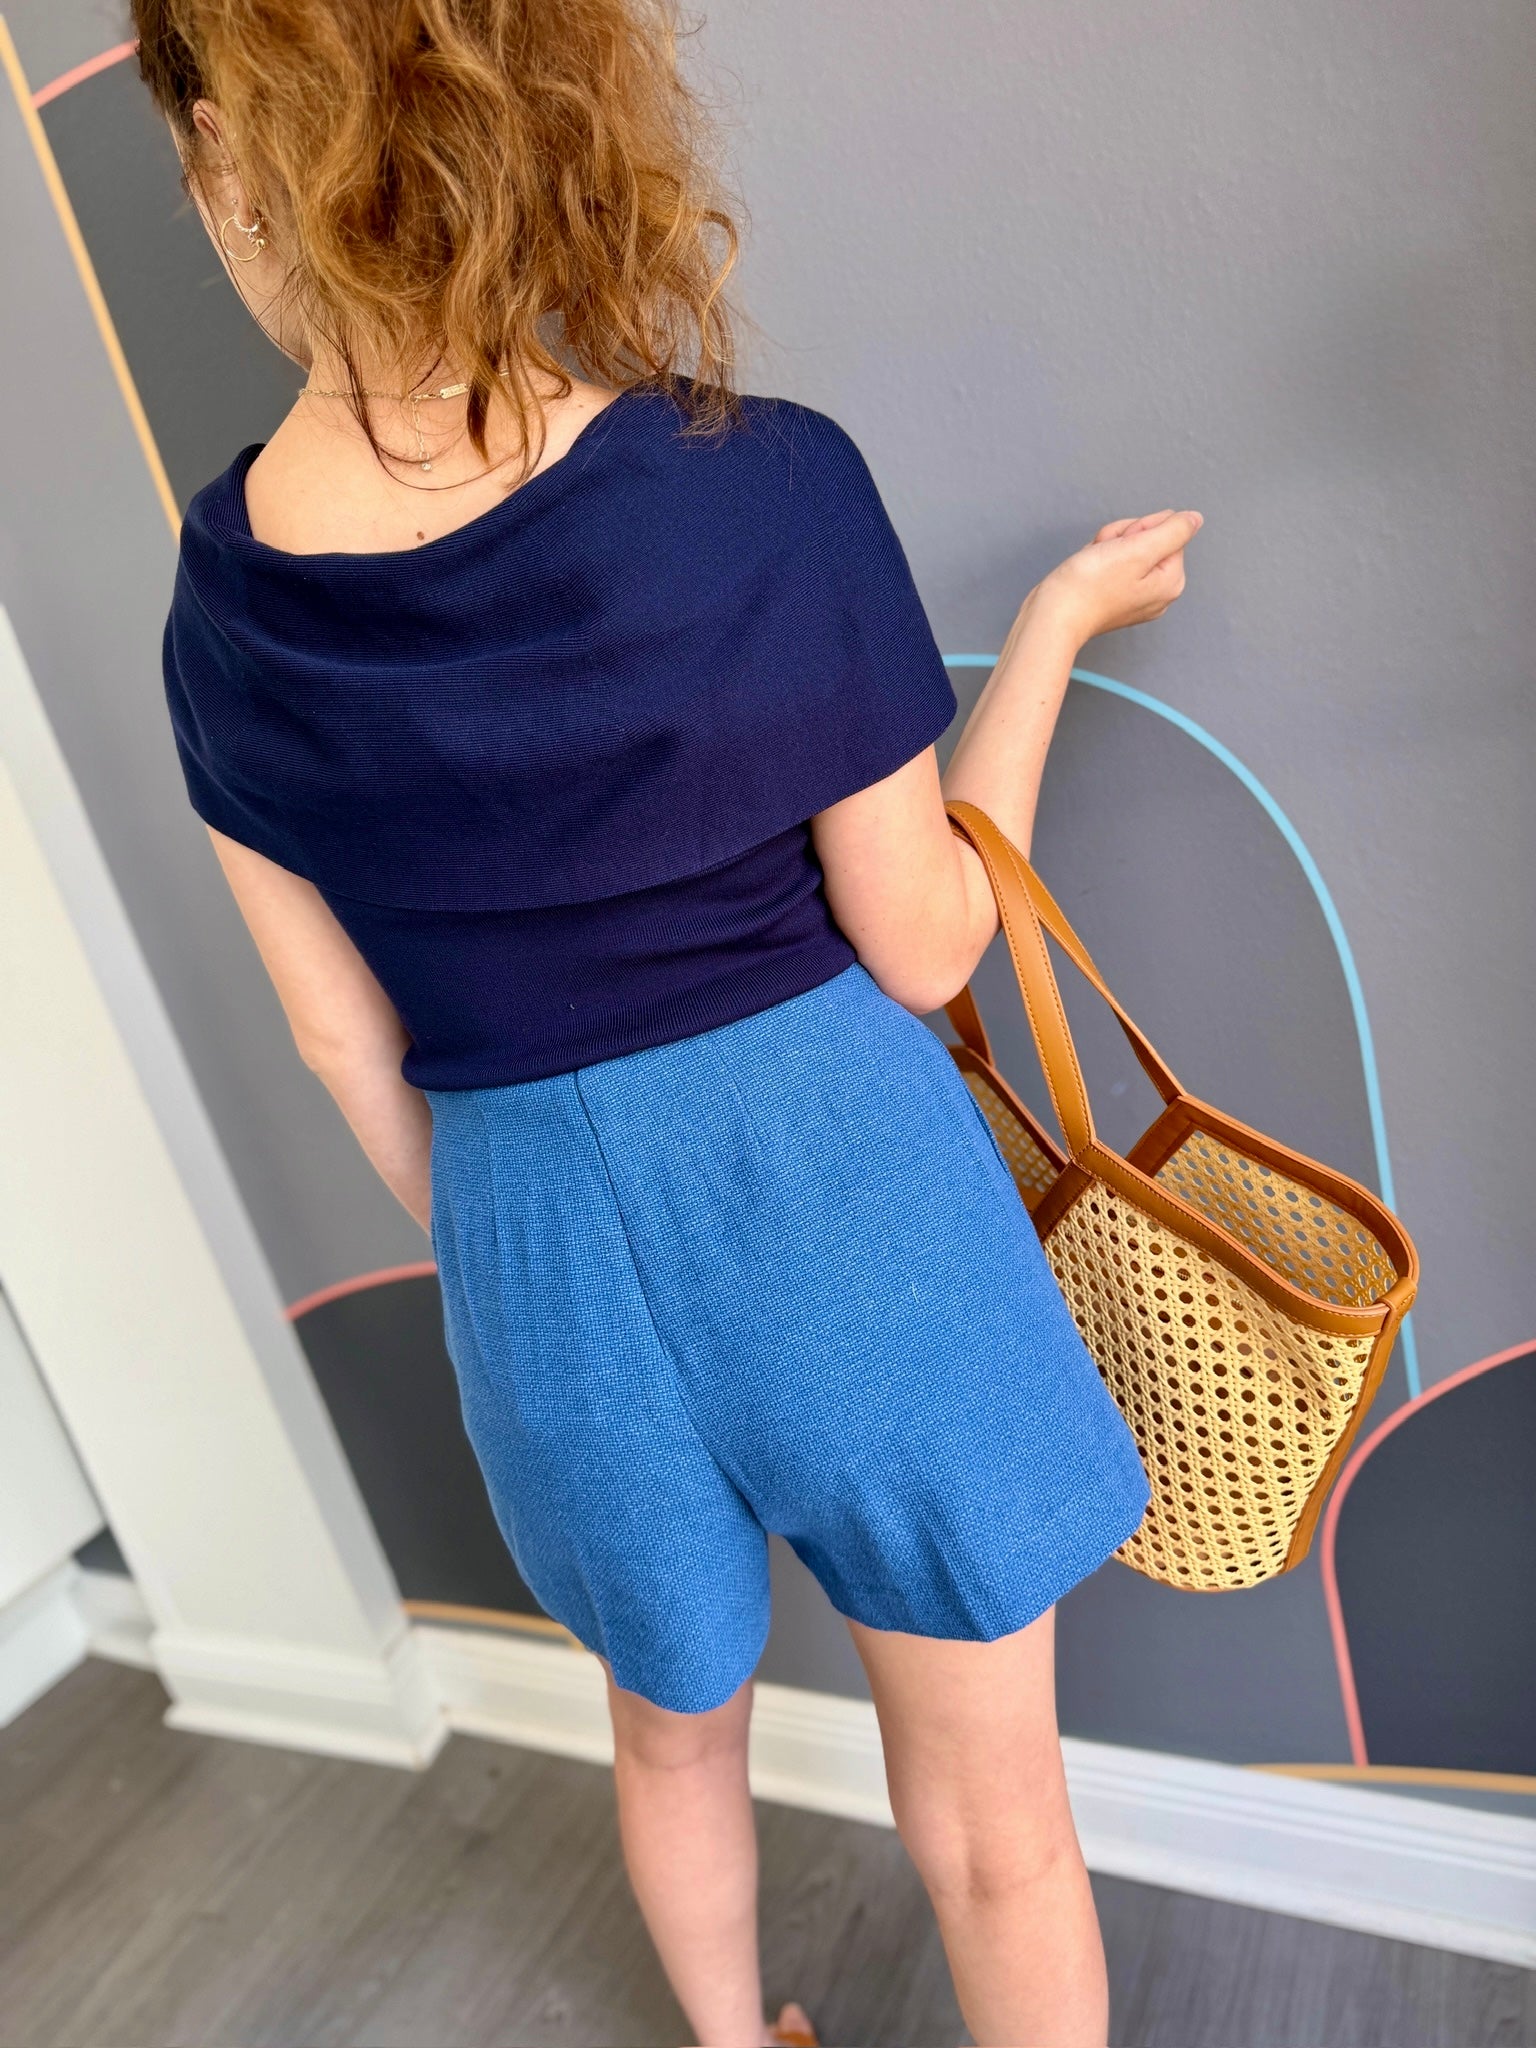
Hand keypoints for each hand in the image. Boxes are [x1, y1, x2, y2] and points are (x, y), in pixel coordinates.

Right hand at [1031, 506, 1203, 645]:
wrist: (1052, 615)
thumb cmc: (1090, 585)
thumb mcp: (1138, 549)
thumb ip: (1173, 531)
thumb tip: (1194, 518)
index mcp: (1171, 581)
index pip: (1167, 531)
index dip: (1140, 529)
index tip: (1121, 547)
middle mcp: (1158, 592)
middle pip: (1149, 538)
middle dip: (1122, 537)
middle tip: (1104, 555)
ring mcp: (1136, 596)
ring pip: (1128, 547)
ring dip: (1107, 546)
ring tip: (1093, 563)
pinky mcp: (1115, 595)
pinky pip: (1113, 561)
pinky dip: (1099, 557)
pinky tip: (1088, 569)